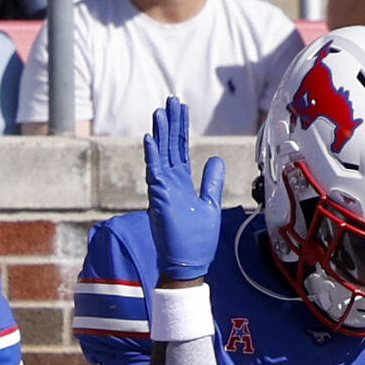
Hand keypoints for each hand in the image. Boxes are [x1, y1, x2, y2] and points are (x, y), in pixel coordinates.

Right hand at [142, 99, 224, 286]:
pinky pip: (154, 172)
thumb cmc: (196, 239)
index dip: (180, 129)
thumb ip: (211, 181)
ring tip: (159, 111)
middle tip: (170, 101)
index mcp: (180, 183)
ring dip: (160, 133)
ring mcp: (162, 190)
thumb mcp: (210, 203)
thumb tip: (214, 159)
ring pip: (160, 155)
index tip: (179, 109)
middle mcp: (168, 183)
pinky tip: (150, 138)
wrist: (187, 263)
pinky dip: (152, 155)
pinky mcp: (160, 198)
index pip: (179, 149)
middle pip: (169, 147)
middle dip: (171, 123)